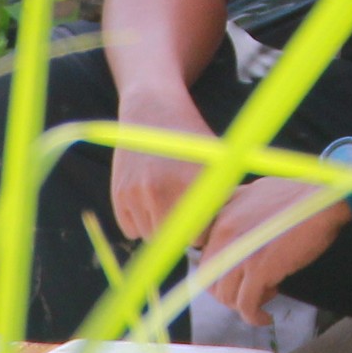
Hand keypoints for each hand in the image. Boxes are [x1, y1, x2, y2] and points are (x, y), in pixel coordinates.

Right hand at [110, 100, 209, 242]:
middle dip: (182, 232)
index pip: (197, 236)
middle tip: (186, 212)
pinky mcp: (119, 194)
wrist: (153, 111)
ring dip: (160, 228)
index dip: (203, 231)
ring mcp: (136, 193)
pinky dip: (140, 223)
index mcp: (190, 184)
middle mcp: (161, 190)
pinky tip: (150, 201)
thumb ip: (223, 199)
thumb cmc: (192, 141)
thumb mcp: (215, 162)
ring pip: (151, 236)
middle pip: (173, 241)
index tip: (205, 217)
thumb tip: (232, 238)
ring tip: (168, 202)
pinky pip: (131, 230)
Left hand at [199, 173, 347, 325]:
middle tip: (252, 289)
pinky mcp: (258, 271)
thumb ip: (236, 207)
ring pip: (225, 296)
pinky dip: (254, 317)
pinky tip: (265, 317)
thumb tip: (236, 224)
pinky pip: (246, 306)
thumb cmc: (299, 196)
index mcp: (223, 216)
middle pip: (209, 280)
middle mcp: (224, 235)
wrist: (323, 201)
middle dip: (230, 290)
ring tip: (266, 295)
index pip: (203, 256)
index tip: (234, 275)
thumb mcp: (256, 191)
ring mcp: (239, 253)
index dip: (217, 271)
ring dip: (243, 303)